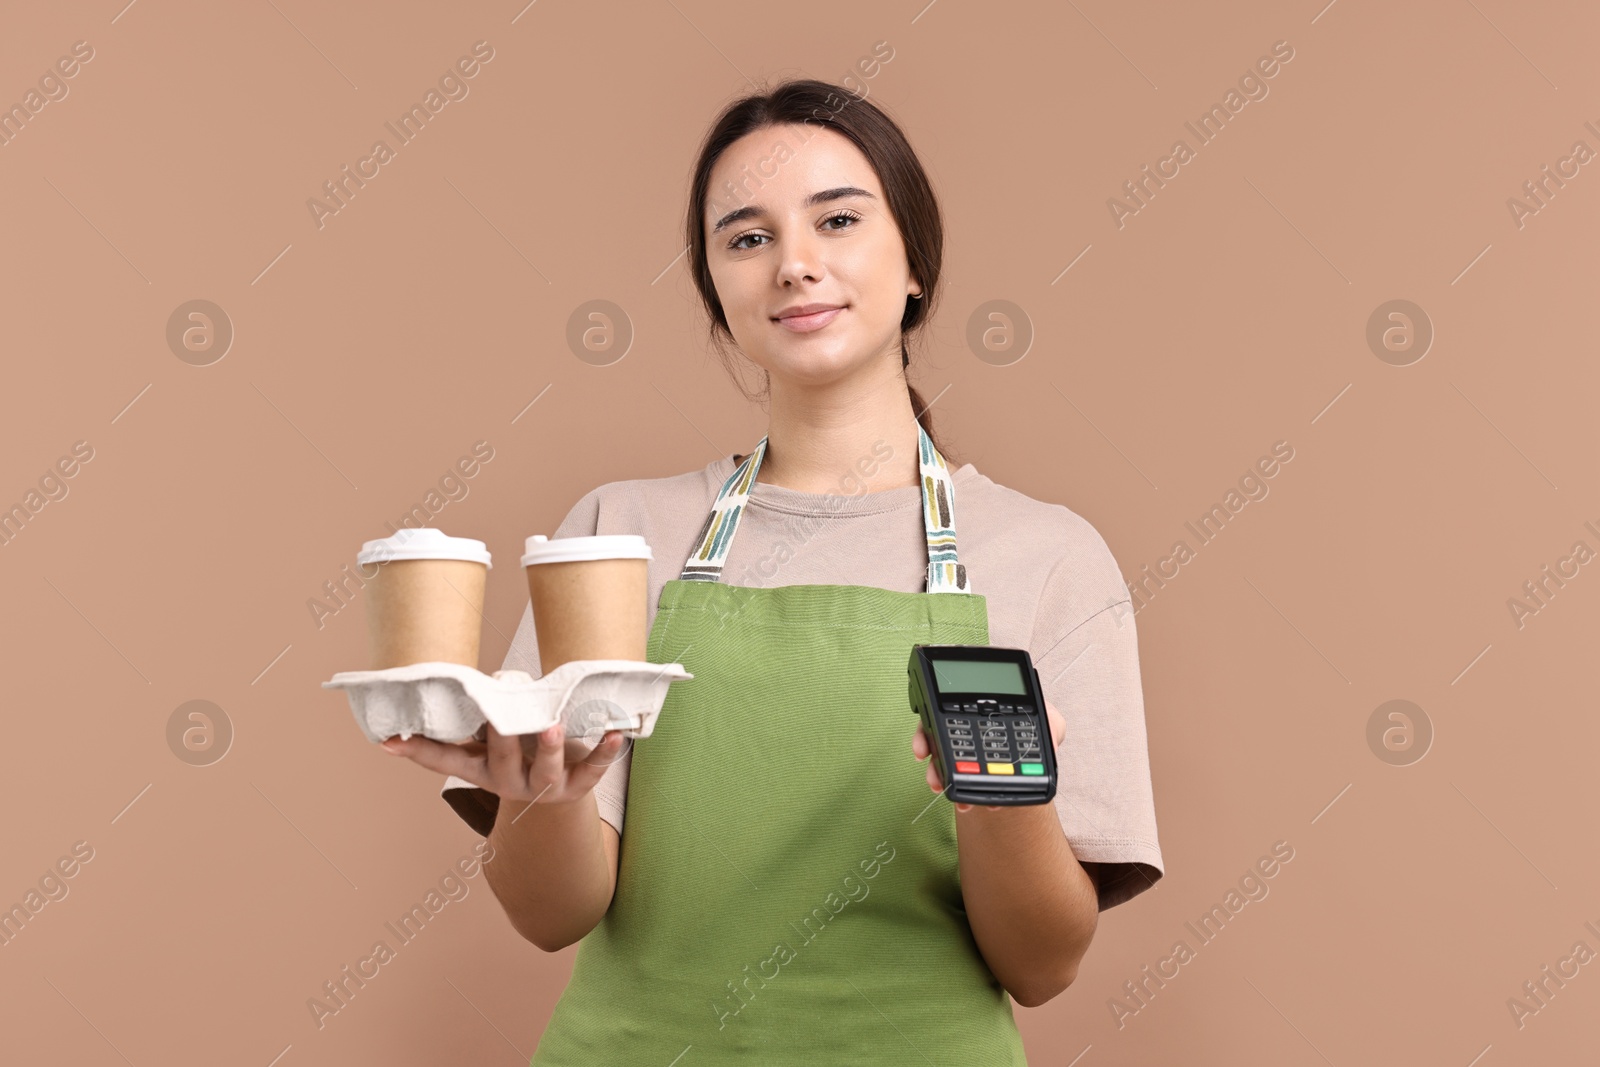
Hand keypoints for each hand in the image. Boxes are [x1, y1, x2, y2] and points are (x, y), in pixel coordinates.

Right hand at [379, 721, 628, 805]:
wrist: (564, 788)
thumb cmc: (523, 749)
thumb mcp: (495, 740)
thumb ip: (478, 718)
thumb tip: (452, 681)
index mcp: (482, 769)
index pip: (445, 762)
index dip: (418, 752)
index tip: (389, 741)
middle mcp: (509, 783)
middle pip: (500, 761)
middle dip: (501, 739)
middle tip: (498, 718)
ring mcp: (545, 788)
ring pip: (546, 772)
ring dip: (550, 749)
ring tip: (554, 728)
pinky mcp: (578, 785)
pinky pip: (592, 770)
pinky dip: (604, 751)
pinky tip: (615, 733)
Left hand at [911, 699, 1064, 812]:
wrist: (1011, 678)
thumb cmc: (1031, 709)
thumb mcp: (1051, 722)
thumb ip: (1052, 735)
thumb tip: (1049, 751)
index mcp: (994, 750)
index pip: (979, 774)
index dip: (971, 790)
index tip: (967, 805)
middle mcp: (974, 744)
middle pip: (955, 768)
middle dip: (950, 785)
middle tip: (949, 794)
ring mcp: (956, 730)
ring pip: (939, 754)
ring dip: (934, 771)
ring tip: (935, 780)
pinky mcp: (939, 712)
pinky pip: (926, 727)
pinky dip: (922, 742)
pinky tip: (922, 750)